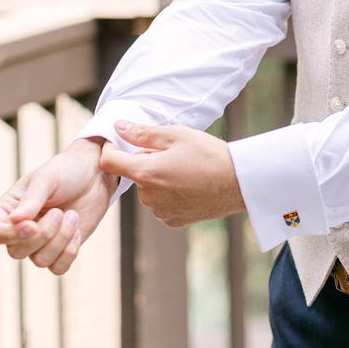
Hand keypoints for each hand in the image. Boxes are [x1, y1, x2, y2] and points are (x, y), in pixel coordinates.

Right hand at [0, 138, 116, 274]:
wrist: (93, 177)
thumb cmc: (65, 172)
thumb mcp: (47, 179)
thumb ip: (32, 199)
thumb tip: (14, 220)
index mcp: (7, 210)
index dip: (8, 235)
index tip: (33, 224)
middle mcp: (19, 231)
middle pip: (16, 252)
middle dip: (43, 235)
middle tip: (59, 212)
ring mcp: (39, 243)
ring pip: (40, 261)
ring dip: (61, 239)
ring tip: (72, 215)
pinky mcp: (60, 251)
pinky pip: (58, 268)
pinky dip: (70, 251)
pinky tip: (77, 230)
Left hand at [99, 121, 244, 228]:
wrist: (239, 183)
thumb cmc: (209, 155)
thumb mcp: (176, 135)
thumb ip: (143, 133)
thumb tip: (118, 127)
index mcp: (146, 172)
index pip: (109, 162)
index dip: (111, 149)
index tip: (122, 142)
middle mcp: (148, 196)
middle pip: (134, 174)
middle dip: (146, 162)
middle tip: (173, 154)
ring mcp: (160, 211)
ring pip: (148, 189)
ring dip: (158, 178)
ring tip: (185, 170)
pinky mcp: (172, 220)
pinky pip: (161, 203)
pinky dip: (169, 194)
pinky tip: (189, 185)